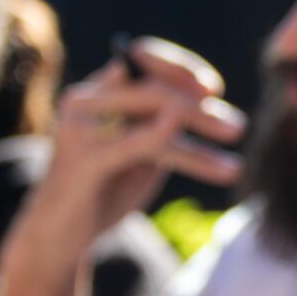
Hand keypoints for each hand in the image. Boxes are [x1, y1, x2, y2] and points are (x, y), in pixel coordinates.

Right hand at [10, 40, 245, 271]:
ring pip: (152, 109)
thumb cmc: (103, 191)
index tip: (213, 88)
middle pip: (153, 86)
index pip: (141, 57)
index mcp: (98, 93)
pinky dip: (163, 136)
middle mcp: (85, 101)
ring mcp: (80, 129)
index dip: (180, 67)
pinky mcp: (81, 162)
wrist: (58, 238)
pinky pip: (132, 143)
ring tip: (236, 147)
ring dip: (200, 124)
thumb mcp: (138, 152)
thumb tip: (206, 100)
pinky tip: (198, 150)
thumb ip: (160, 123)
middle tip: (239, 128)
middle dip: (200, 106)